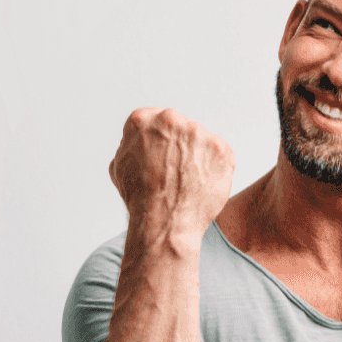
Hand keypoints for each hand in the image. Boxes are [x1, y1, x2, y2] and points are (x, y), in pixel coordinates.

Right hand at [109, 108, 235, 240]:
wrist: (164, 221)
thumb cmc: (139, 198)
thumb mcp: (119, 165)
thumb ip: (132, 144)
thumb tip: (141, 141)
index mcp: (142, 119)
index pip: (154, 121)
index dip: (159, 142)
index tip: (161, 157)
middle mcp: (171, 119)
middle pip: (180, 128)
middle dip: (180, 147)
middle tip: (176, 171)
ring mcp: (199, 133)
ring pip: (202, 142)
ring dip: (199, 157)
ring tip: (189, 181)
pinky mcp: (221, 148)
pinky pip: (221, 155)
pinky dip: (216, 169)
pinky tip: (203, 184)